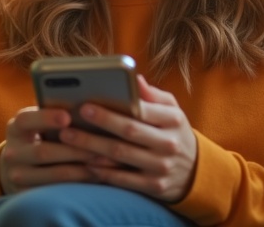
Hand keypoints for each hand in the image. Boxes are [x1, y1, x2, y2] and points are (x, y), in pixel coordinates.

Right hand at [0, 106, 98, 193]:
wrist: (18, 165)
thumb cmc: (39, 136)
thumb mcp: (38, 124)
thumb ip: (55, 116)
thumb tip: (87, 108)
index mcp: (15, 128)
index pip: (26, 120)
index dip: (46, 118)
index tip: (68, 117)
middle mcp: (12, 153)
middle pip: (43, 152)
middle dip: (75, 150)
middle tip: (101, 146)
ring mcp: (17, 176)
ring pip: (54, 176)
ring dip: (82, 170)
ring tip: (105, 163)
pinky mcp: (28, 195)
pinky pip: (57, 193)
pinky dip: (79, 185)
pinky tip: (96, 177)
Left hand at [58, 75, 197, 201]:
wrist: (196, 172)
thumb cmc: (174, 133)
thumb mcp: (172, 110)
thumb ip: (152, 95)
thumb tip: (134, 78)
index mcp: (173, 119)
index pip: (142, 111)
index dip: (113, 108)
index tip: (87, 104)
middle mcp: (168, 143)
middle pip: (128, 132)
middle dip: (98, 125)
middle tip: (70, 120)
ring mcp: (161, 167)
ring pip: (121, 155)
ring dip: (92, 147)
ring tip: (68, 138)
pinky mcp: (154, 186)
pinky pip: (123, 179)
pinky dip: (102, 171)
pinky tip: (84, 163)